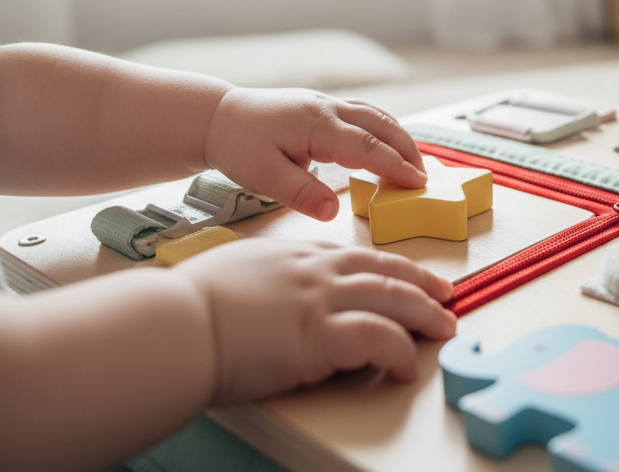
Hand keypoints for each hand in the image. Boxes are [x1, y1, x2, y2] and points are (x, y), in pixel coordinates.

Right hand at [175, 239, 455, 403]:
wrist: (174, 324)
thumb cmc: (186, 306)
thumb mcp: (231, 271)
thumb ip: (260, 275)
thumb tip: (262, 291)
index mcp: (293, 254)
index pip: (354, 256)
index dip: (387, 266)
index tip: (405, 275)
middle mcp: (314, 270)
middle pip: (385, 271)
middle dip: (421, 283)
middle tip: (445, 294)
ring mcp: (321, 299)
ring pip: (394, 298)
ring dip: (425, 315)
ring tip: (442, 329)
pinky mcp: (322, 335)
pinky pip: (380, 338)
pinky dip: (399, 351)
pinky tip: (404, 365)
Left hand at [203, 88, 426, 220]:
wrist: (218, 117)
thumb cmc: (238, 145)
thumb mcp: (262, 176)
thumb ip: (300, 192)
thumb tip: (332, 211)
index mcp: (317, 124)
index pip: (368, 147)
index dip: (396, 166)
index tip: (418, 184)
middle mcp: (327, 108)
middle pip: (381, 125)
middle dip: (408, 149)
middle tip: (425, 176)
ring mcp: (326, 104)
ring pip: (375, 115)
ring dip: (399, 136)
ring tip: (414, 162)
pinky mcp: (323, 107)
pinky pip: (363, 114)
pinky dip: (383, 128)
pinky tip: (388, 144)